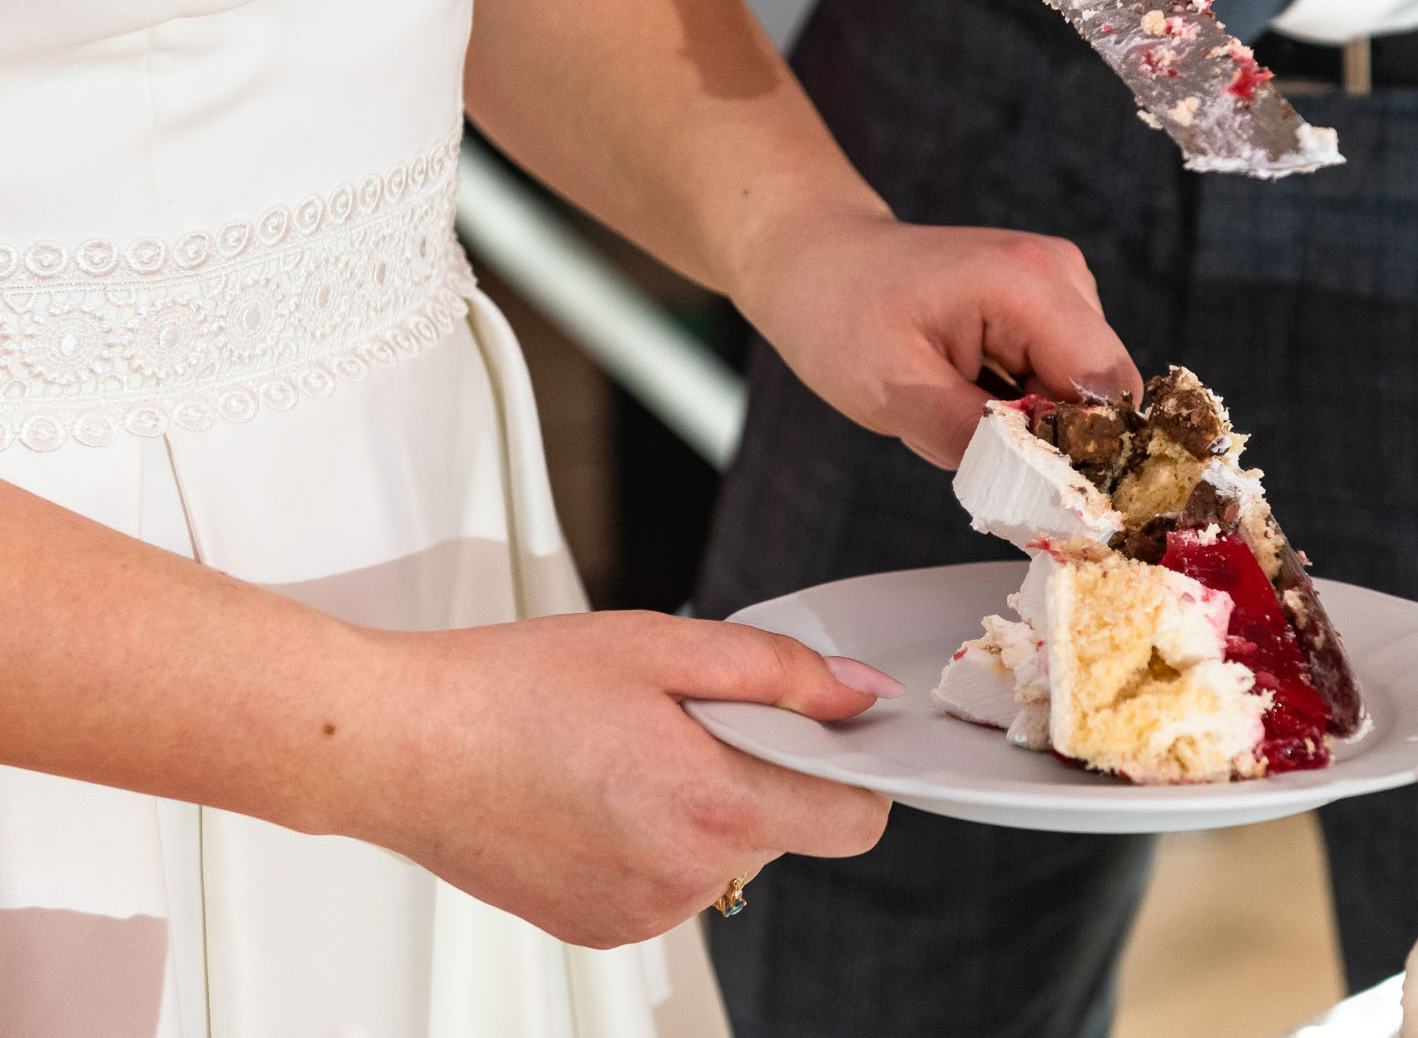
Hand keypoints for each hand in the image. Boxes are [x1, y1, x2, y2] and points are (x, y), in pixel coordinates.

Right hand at [353, 613, 896, 947]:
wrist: (401, 745)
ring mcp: (640, 915)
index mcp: (711, 809)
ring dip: (700, 804)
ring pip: (722, 854)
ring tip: (624, 751)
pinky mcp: (600, 928)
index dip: (852, 770)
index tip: (824, 733)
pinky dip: (653, 837)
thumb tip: (859, 696)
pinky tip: (596, 791)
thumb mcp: (663, 646)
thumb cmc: (512, 690)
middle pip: (784, 830)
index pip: (854, 822)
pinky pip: (668, 880)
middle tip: (680, 719)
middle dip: (755, 769)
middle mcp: (683, 880)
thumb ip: (780, 672)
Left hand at [738, 209, 1141, 466]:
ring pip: (1083, 391)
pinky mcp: (1048, 300)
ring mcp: (1059, 282)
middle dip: (1052, 437)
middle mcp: (1061, 274)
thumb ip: (982, 445)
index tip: (1034, 490)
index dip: (1086, 451)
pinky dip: (1023, 399)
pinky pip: (1061, 374)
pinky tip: (968, 388)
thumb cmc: (840, 314)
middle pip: (1103, 393)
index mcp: (1031, 285)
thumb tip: (1049, 494)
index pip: (1107, 390)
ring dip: (1032, 419)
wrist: (816, 259)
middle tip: (970, 442)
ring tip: (958, 406)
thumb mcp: (898, 394)